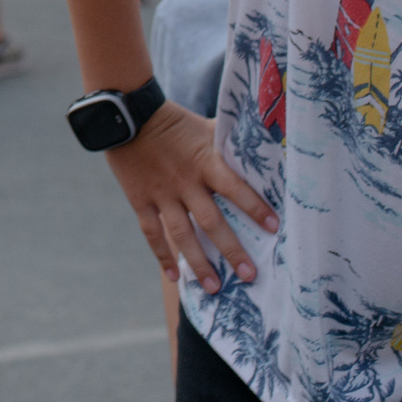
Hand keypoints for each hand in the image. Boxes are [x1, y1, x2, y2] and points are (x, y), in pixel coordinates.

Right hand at [102, 104, 277, 290]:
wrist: (126, 114)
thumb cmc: (174, 121)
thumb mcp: (205, 128)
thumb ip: (230, 143)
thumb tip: (265, 146)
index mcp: (205, 162)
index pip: (235, 188)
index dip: (255, 207)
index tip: (275, 228)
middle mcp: (185, 182)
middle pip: (211, 221)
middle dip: (232, 250)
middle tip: (250, 276)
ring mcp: (161, 193)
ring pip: (182, 234)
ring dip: (199, 262)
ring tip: (214, 288)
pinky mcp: (140, 199)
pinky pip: (152, 231)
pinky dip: (162, 255)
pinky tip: (175, 276)